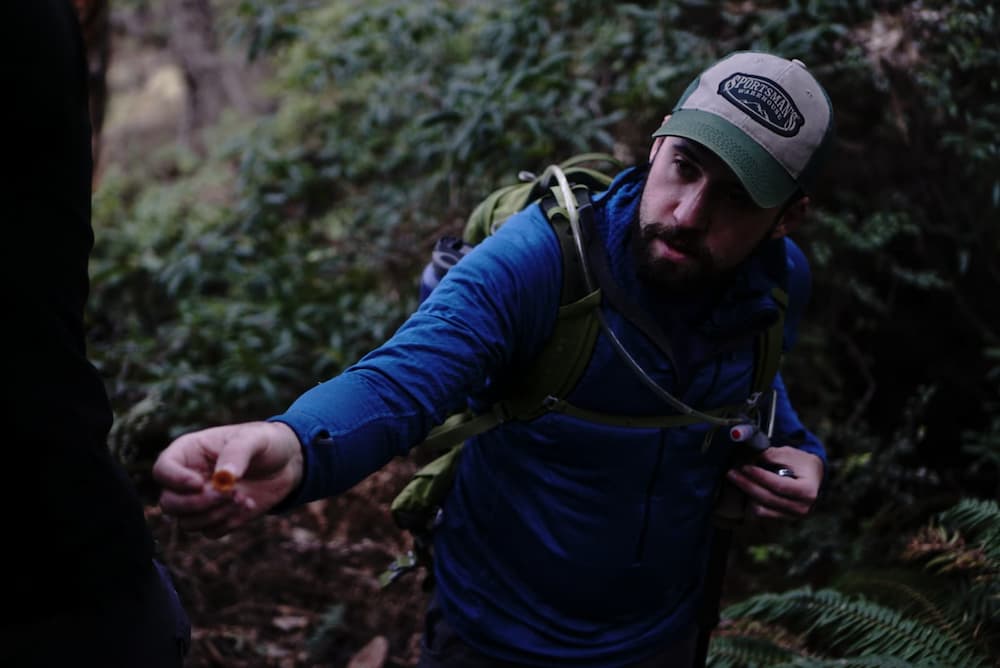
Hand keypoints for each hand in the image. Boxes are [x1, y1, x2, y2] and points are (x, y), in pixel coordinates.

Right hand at [153, 421, 303, 536]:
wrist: (288, 463)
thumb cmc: (266, 443)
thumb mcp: (255, 438)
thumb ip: (237, 453)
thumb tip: (223, 476)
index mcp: (189, 453)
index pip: (162, 470)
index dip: (175, 481)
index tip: (201, 483)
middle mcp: (188, 479)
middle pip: (169, 503)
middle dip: (197, 503)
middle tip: (228, 493)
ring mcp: (201, 501)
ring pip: (187, 522)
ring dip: (216, 514)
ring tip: (243, 497)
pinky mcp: (217, 517)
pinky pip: (210, 532)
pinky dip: (228, 523)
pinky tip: (249, 505)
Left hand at [725, 446, 822, 519]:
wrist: (814, 478)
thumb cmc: (802, 464)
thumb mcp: (791, 454)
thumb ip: (773, 455)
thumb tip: (752, 457)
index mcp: (807, 491)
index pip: (778, 485)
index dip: (759, 476)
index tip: (745, 467)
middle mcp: (801, 508)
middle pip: (767, 498)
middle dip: (747, 484)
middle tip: (732, 473)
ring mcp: (791, 516)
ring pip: (761, 508)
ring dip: (747, 493)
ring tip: (738, 479)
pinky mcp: (782, 519)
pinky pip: (761, 513)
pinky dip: (751, 501)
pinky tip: (746, 488)